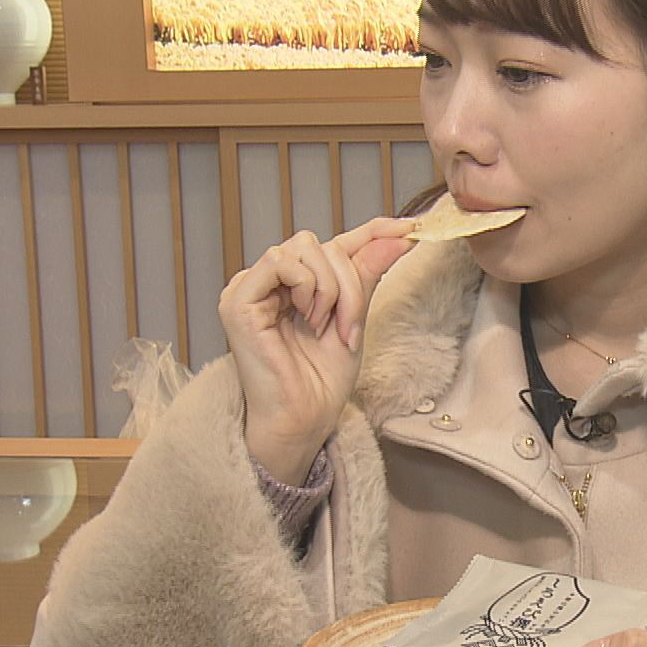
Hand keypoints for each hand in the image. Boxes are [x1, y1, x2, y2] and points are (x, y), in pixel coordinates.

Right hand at [218, 216, 414, 483]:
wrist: (306, 418)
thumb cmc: (323, 379)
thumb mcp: (355, 317)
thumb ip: (368, 273)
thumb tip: (398, 235)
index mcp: (295, 284)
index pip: (333, 243)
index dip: (371, 231)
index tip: (408, 228)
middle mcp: (270, 282)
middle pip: (320, 245)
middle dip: (348, 282)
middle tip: (349, 326)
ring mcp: (251, 288)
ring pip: (302, 248)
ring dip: (330, 287)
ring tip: (326, 325)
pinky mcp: (238, 300)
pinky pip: (279, 262)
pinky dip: (305, 285)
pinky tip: (307, 317)